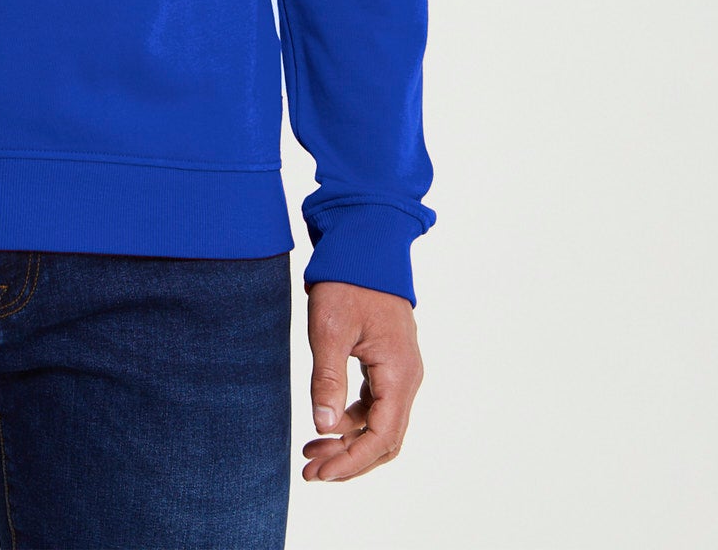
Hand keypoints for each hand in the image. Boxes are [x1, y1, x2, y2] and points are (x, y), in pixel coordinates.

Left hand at [301, 279, 421, 481]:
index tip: (319, 473)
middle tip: (311, 471)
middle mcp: (406, 377)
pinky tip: (326, 424)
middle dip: (349, 460)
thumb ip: (328, 377)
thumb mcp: (329, 328)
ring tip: (311, 452)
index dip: (351, 462)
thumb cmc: (347, 281)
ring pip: (380, 425)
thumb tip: (323, 426)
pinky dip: (352, 421)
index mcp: (399, 373)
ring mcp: (399, 371)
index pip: (381, 438)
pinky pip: (375, 405)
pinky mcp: (388, 363)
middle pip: (384, 439)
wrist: (365, 243)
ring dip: (349, 443)